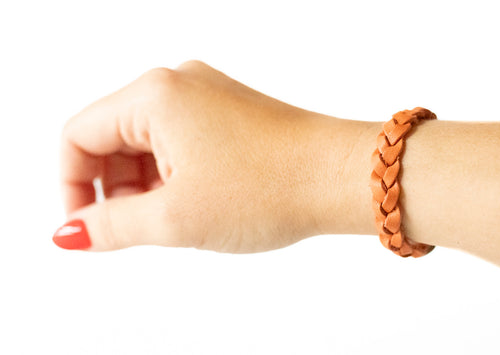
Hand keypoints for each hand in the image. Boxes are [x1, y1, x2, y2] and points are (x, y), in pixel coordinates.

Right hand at [55, 60, 359, 252]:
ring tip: (181, 217)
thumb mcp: (176, 217)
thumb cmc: (270, 187)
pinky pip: (180, 143)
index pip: (79, 136)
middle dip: (116, 189)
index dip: (72, 187)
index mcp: (155, 95)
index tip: (87, 228)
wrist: (340, 177)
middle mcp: (179, 85)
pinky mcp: (229, 112)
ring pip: (148, 144)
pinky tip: (199, 202)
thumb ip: (112, 226)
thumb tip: (72, 232)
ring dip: (148, 186)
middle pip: (112, 139)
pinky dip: (176, 176)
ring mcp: (207, 96)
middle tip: (141, 229)